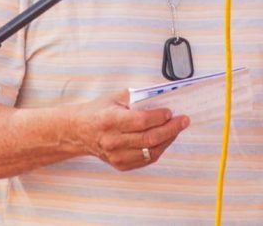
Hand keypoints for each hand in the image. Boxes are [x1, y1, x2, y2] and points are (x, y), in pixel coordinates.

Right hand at [75, 91, 189, 170]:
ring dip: (168, 140)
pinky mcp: (120, 164)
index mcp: (110, 120)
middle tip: (183, 121)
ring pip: (150, 151)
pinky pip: (146, 160)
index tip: (170, 112)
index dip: (158, 117)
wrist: (79, 131)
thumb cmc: (98, 111)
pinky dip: (159, 150)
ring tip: (176, 129)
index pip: (141, 121)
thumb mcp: (115, 97)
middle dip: (171, 129)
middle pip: (149, 138)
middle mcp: (113, 140)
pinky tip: (165, 140)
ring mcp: (116, 155)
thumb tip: (161, 98)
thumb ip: (137, 97)